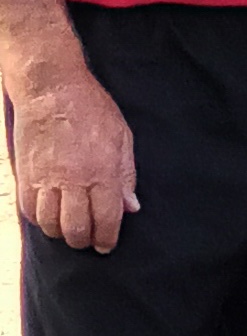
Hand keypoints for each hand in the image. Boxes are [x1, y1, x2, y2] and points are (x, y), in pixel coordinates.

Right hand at [12, 67, 137, 252]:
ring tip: (69, 230)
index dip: (107, 238)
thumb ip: (126, 174)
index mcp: (101, 171)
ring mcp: (46, 179)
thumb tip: (131, 207)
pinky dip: (39, 220)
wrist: (51, 90)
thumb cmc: (91, 108)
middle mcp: (73, 180)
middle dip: (84, 241)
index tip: (107, 246)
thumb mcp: (121, 137)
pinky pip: (29, 210)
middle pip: (76, 228)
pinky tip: (49, 217)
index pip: (106, 218)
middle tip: (89, 239)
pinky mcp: (26, 175)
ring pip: (50, 224)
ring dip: (61, 234)